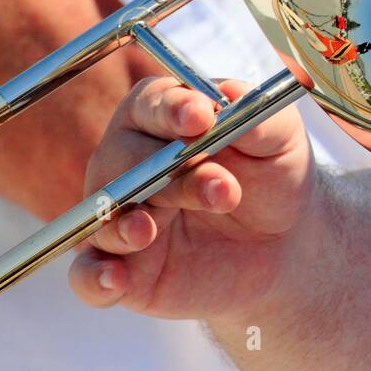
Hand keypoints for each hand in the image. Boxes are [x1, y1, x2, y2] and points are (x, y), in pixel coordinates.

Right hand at [68, 77, 316, 320]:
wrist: (282, 245)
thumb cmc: (273, 178)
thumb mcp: (281, 143)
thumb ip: (261, 120)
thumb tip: (231, 92)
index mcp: (162, 119)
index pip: (151, 103)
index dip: (172, 109)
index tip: (201, 118)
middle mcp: (128, 165)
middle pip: (123, 158)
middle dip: (168, 172)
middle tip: (222, 187)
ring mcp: (120, 218)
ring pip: (100, 215)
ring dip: (122, 223)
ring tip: (147, 231)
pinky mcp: (125, 271)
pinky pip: (88, 277)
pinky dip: (93, 278)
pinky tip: (114, 279)